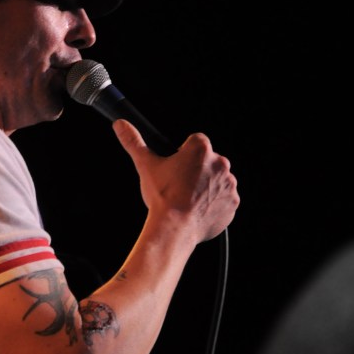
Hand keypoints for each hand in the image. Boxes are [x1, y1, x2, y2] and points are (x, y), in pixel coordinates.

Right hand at [113, 120, 238, 242]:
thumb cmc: (163, 197)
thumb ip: (133, 141)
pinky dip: (214, 202)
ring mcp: (229, 184)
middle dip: (197, 170)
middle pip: (208, 160)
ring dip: (207, 185)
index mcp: (201, 149)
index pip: (196, 141)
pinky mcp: (232, 202)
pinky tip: (198, 208)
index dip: (184, 153)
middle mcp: (220, 163)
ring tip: (188, 198)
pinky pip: (224, 199)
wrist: (175, 228)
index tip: (177, 166)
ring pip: (217, 179)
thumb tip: (120, 125)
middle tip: (181, 185)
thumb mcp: (145, 165)